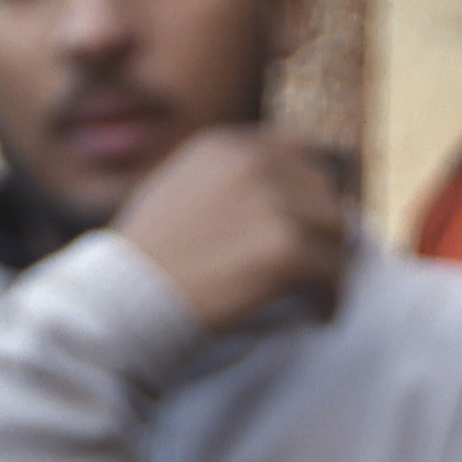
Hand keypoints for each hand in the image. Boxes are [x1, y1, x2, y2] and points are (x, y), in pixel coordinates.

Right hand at [115, 122, 356, 334]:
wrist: (123, 300)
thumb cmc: (144, 261)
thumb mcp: (177, 190)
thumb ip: (224, 181)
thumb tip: (274, 195)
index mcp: (228, 145)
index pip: (300, 153)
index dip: (311, 193)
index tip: (311, 228)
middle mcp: (253, 162)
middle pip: (326, 191)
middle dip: (324, 231)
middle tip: (318, 270)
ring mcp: (271, 204)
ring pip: (338, 231)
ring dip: (333, 264)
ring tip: (319, 295)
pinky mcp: (284, 250)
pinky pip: (334, 273)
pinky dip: (331, 299)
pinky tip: (319, 316)